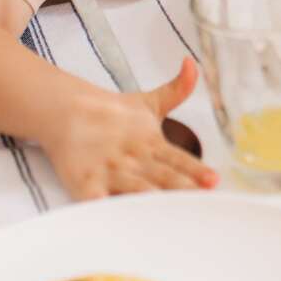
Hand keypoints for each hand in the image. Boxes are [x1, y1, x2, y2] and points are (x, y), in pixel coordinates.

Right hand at [40, 58, 217, 200]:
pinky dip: (103, 208)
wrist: (66, 110)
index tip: (213, 180)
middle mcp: (133, 157)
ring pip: (133, 188)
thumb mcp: (149, 102)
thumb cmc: (112, 114)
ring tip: (166, 210)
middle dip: (180, 187)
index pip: (178, 159)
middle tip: (199, 200)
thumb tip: (193, 63)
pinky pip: (95, 199)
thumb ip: (177, 89)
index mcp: (151, 142)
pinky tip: (113, 216)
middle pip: (160, 175)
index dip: (196, 170)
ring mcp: (109, 169)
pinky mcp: (84, 181)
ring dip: (149, 198)